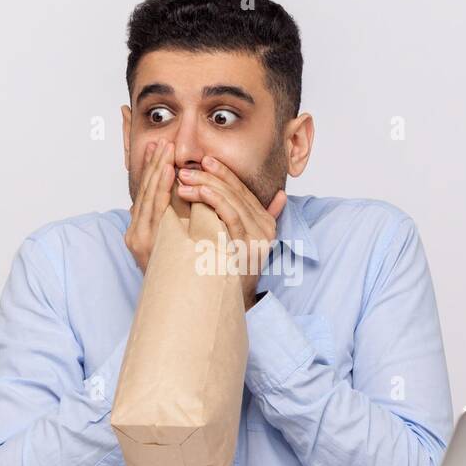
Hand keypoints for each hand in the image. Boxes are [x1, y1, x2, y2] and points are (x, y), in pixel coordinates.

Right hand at [124, 140, 174, 273]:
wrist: (174, 308)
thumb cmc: (178, 277)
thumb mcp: (172, 246)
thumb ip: (173, 223)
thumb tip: (183, 200)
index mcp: (140, 231)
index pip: (146, 194)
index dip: (152, 169)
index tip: (159, 148)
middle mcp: (136, 233)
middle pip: (145, 191)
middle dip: (153, 165)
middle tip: (164, 141)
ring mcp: (140, 239)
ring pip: (148, 197)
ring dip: (157, 171)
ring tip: (166, 150)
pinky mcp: (146, 244)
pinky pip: (155, 211)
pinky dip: (160, 189)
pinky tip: (169, 173)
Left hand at [176, 156, 286, 308]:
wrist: (227, 304)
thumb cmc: (230, 271)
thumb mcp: (246, 241)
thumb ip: (264, 217)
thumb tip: (281, 197)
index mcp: (265, 223)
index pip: (243, 189)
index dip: (223, 172)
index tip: (204, 160)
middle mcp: (265, 229)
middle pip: (236, 191)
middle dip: (209, 176)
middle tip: (185, 168)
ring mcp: (256, 239)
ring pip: (231, 200)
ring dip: (205, 185)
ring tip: (183, 180)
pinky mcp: (246, 248)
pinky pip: (229, 216)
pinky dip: (213, 200)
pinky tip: (196, 192)